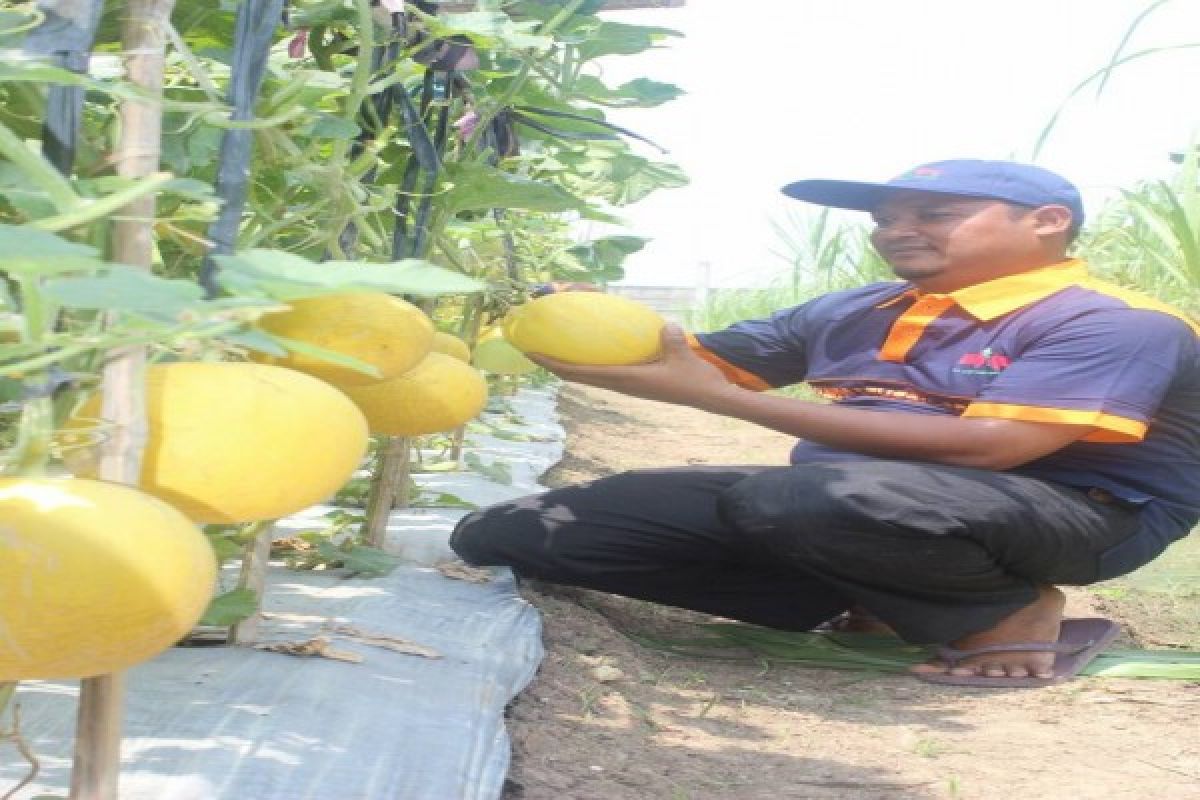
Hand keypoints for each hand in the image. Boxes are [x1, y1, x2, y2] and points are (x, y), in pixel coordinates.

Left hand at [527, 324, 738, 409]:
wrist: (710, 396)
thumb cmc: (695, 379)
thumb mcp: (683, 356)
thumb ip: (671, 340)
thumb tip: (664, 326)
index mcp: (626, 380)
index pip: (580, 373)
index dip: (554, 364)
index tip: (533, 354)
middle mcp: (621, 383)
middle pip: (577, 375)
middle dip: (553, 363)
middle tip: (533, 347)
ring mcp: (627, 383)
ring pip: (589, 374)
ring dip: (570, 364)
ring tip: (554, 347)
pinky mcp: (636, 380)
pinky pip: (605, 370)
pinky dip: (590, 362)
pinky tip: (590, 348)